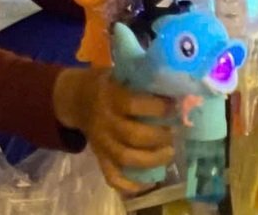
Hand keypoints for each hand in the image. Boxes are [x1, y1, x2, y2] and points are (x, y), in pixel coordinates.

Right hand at [53, 67, 174, 192]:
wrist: (77, 99)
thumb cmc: (109, 83)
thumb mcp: (121, 72)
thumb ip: (144, 79)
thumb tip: (179, 84)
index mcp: (111, 97)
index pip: (134, 104)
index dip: (158, 107)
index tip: (176, 106)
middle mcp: (105, 121)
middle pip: (133, 135)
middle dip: (159, 136)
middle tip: (176, 132)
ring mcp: (101, 142)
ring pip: (125, 157)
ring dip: (152, 159)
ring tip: (170, 152)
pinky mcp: (99, 156)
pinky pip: (111, 175)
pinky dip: (128, 184)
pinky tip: (147, 182)